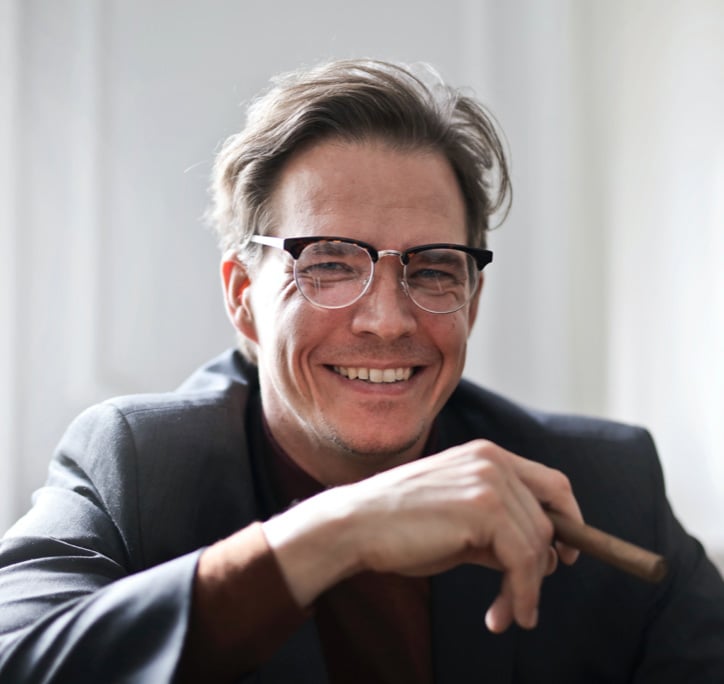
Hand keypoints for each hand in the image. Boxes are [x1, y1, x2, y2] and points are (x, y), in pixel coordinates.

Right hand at [262, 439, 581, 631]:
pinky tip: (500, 615)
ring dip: (526, 589)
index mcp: (487, 455)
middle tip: (522, 602)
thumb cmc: (400, 525)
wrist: (357, 525)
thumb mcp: (458, 523)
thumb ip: (499, 532)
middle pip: (549, 519)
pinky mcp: (483, 507)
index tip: (565, 556)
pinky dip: (520, 594)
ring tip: (506, 614)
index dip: (569, 521)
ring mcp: (489, 481)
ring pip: (538, 544)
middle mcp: (493, 460)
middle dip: (542, 567)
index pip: (552, 484)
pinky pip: (523, 559)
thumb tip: (542, 559)